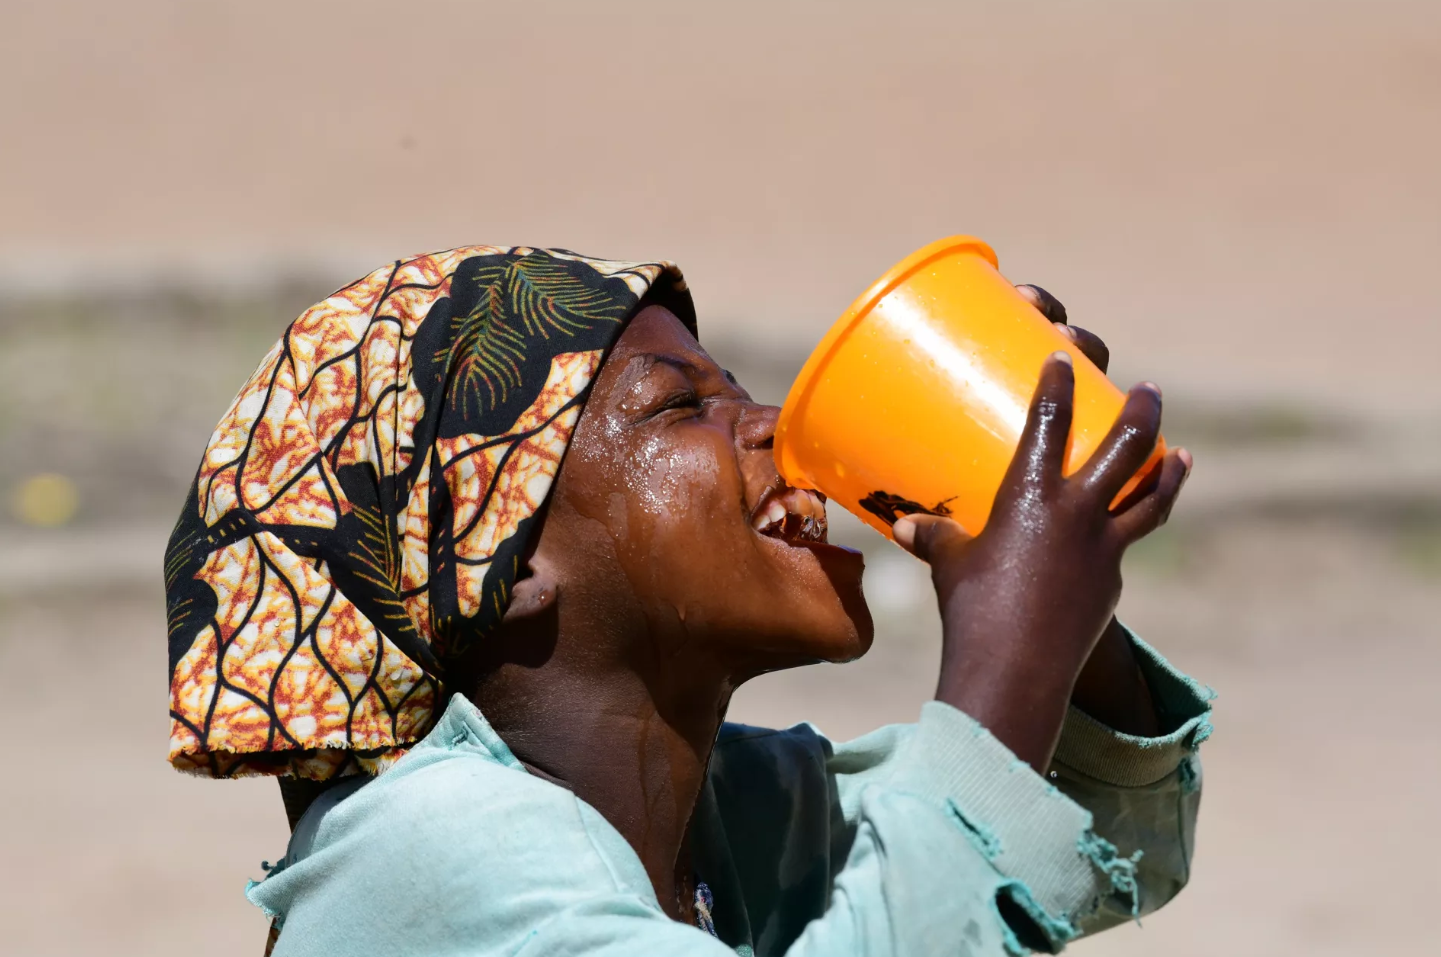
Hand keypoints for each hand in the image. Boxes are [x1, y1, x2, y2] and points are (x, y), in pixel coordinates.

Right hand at [892, 349, 1190, 769]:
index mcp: (1032, 496)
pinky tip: (1125, 531)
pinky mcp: (1112, 583)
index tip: (1064, 358)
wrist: (1015, 671)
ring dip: (1167, 470)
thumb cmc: (971, 611)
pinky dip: (1130, 530)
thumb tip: (905, 526)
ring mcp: (1103, 549)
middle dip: (1142, 413)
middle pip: (1127, 448)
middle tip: (1148, 390)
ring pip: (1150, 498)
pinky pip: (1126, 545)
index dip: (1058, 384)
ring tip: (1181, 454)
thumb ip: (936, 538)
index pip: (1050, 422)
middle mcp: (1077, 513)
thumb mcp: (950, 566)